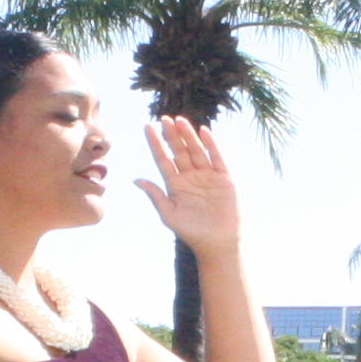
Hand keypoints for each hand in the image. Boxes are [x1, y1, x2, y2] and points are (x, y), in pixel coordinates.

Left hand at [133, 114, 241, 255]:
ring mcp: (207, 175)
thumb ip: (155, 195)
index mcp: (175, 184)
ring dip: (188, 135)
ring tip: (179, 120)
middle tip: (164, 118)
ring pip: (196, 150)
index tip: (147, 126)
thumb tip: (136, 180)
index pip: (163, 159)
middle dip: (171, 135)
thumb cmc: (191, 231)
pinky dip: (211, 144)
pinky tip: (203, 131)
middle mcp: (190, 176)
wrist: (217, 242)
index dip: (156, 143)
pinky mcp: (224, 177)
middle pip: (179, 151)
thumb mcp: (169, 213)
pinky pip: (217, 157)